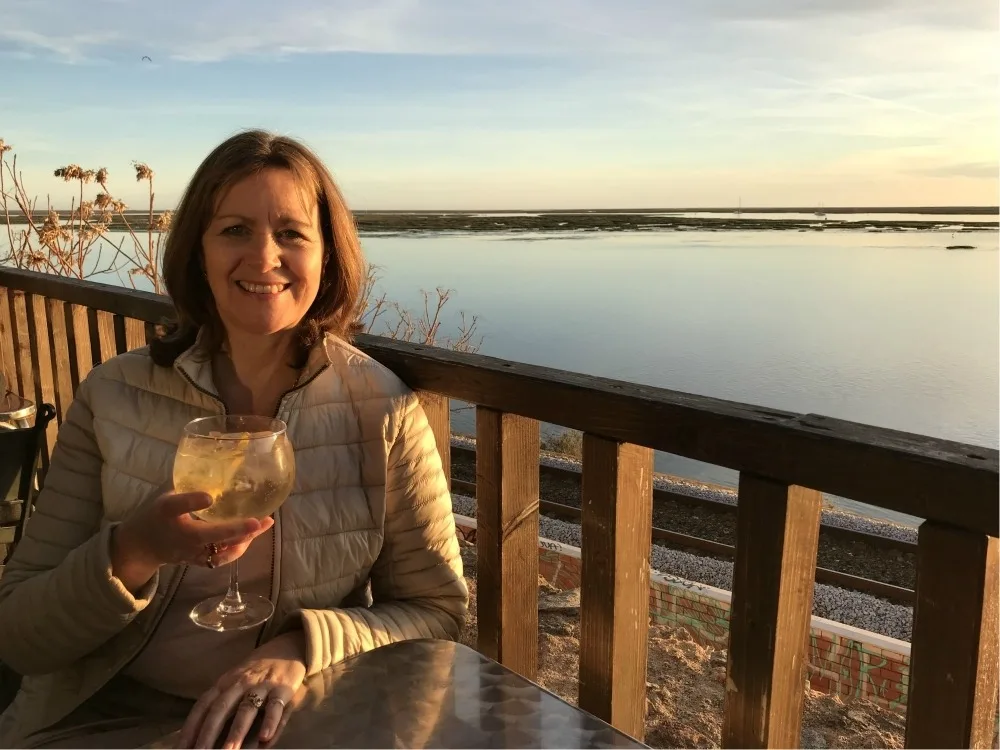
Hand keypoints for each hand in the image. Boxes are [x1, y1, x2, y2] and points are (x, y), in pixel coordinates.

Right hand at [112, 490, 271, 592]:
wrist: (142, 546)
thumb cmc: (157, 514)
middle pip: (210, 535)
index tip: (209, 496)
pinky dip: (237, 550)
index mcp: (167, 512)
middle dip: (236, 530)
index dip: (192, 501)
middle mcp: (180, 535)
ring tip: (264, 525)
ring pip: (219, 551)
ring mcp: (190, 552)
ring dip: (243, 540)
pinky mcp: (197, 561)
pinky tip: (253, 536)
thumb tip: (218, 465)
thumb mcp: (166, 494)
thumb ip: (189, 485)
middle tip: (258, 520)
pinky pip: (219, 559)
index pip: (177, 506)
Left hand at [177, 632, 307, 748]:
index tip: (182, 749)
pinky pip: (275, 706)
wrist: (288, 646)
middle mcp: (240, 683)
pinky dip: (270, 721)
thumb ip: (222, 705)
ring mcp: (262, 685)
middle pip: (221, 708)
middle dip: (208, 733)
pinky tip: (265, 737)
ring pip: (246, 709)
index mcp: (225, 683)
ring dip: (237, 731)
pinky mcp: (283, 688)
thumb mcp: (235, 682)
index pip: (203, 706)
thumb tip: (200, 736)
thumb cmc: (257, 672)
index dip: (191, 727)